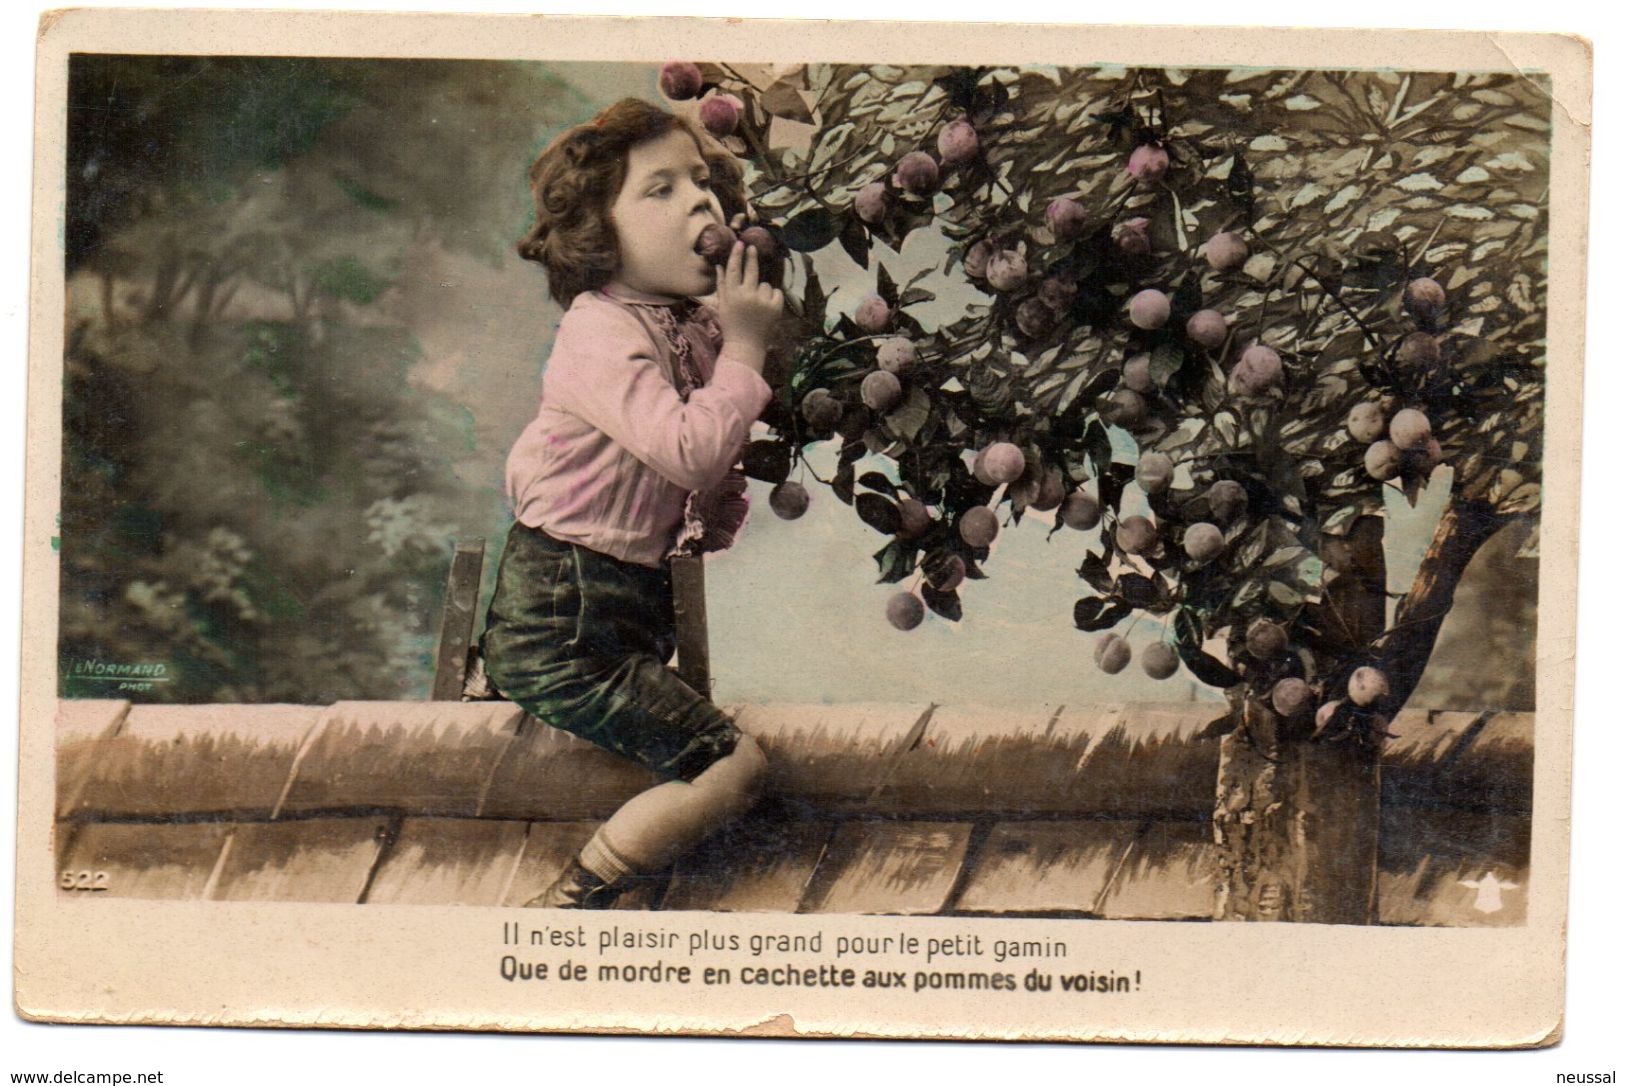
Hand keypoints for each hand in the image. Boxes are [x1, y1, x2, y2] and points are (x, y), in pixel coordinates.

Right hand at [714, 242, 781, 372]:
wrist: (746, 345)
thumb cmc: (731, 324)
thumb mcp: (722, 305)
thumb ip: (721, 284)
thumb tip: (720, 265)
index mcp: (732, 294)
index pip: (734, 269)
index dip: (737, 254)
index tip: (740, 243)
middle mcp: (747, 295)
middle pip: (751, 269)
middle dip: (751, 257)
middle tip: (752, 248)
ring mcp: (762, 301)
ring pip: (765, 284)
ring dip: (762, 290)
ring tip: (756, 305)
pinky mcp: (775, 306)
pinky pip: (776, 292)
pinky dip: (773, 298)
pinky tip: (766, 309)